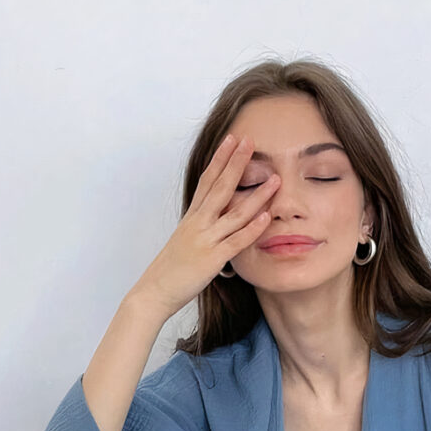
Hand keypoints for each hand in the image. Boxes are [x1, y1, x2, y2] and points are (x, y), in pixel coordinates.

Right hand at [133, 133, 280, 318]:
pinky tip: (266, 217)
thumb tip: (218, 221)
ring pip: (234, 212)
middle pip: (220, 186)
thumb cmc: (171, 269)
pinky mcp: (212, 259)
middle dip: (236, 163)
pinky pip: (236, 241)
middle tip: (250, 141)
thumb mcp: (186, 241)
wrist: (154, 291)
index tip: (232, 139)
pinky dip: (252, 229)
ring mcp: (205, 239)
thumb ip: (202, 228)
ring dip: (257, 195)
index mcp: (192, 217)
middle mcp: (198, 223)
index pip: (207, 180)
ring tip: (275, 179)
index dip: (220, 158)